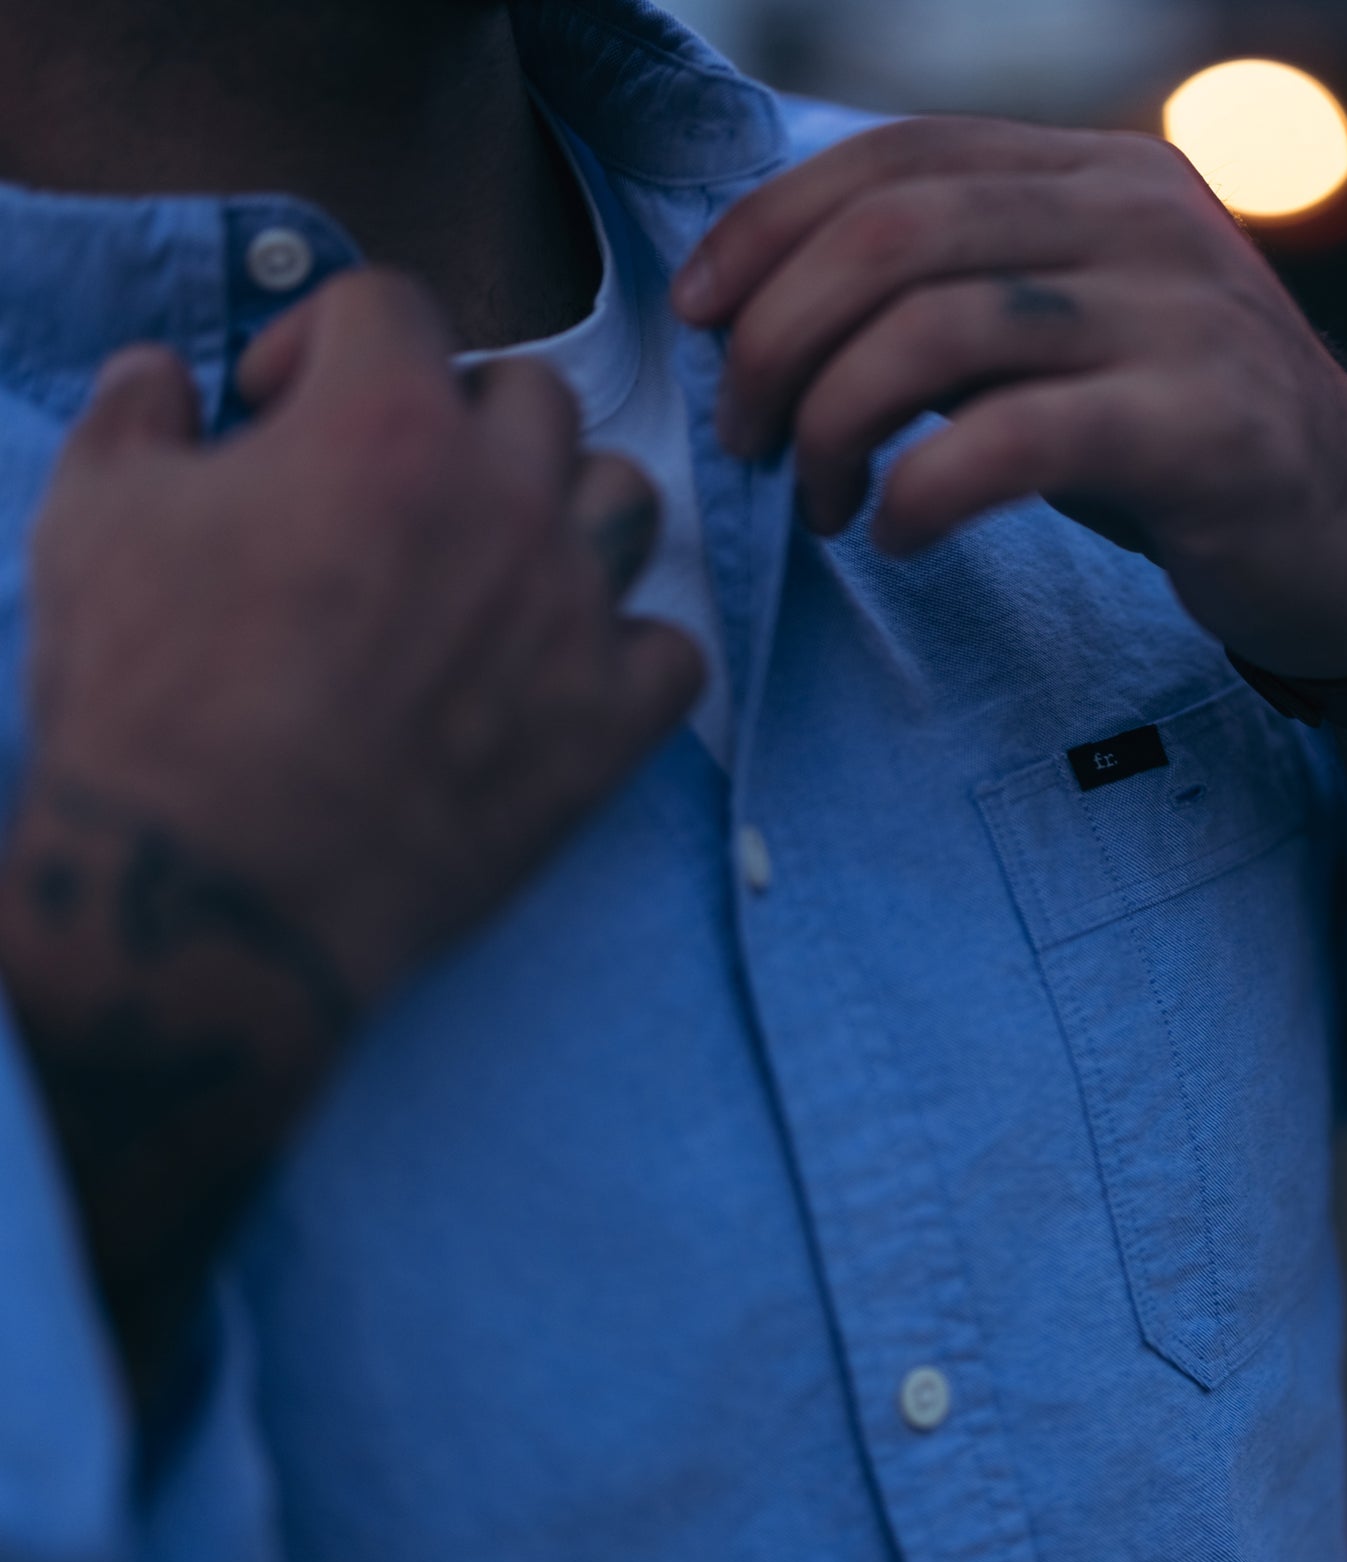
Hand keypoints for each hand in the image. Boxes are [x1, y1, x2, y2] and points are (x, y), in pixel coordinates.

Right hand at [26, 267, 701, 1008]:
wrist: (221, 892)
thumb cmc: (151, 704)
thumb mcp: (93, 523)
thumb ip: (136, 415)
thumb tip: (163, 376)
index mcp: (384, 423)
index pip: (391, 305)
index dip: (319, 337)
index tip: (275, 406)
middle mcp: (504, 500)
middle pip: (532, 392)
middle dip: (456, 413)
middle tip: (393, 483)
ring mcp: (570, 615)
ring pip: (626, 500)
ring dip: (564, 508)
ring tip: (496, 561)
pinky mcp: (606, 728)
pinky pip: (673, 651)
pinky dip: (629, 650)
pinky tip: (564, 670)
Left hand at [673, 116, 1346, 680]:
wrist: (1342, 529)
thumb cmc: (1161, 437)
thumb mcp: (1054, 337)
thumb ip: (947, 297)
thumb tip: (771, 316)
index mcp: (1089, 174)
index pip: (893, 157)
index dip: (766, 227)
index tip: (694, 314)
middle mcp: (1134, 217)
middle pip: (892, 235)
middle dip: (775, 340)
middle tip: (744, 437)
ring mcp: (1175, 313)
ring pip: (934, 330)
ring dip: (831, 425)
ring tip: (818, 501)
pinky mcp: (1197, 425)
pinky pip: (1010, 440)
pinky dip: (920, 493)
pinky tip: (898, 535)